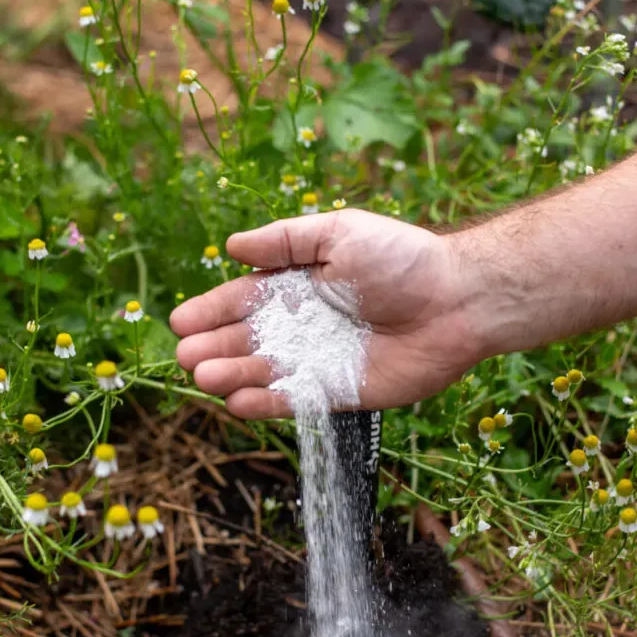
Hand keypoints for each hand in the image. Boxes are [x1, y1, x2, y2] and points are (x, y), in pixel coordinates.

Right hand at [170, 209, 482, 417]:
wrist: (456, 300)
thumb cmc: (401, 259)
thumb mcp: (339, 233)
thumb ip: (285, 242)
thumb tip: (232, 246)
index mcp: (297, 285)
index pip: (242, 301)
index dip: (210, 311)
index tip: (180, 322)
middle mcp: (302, 325)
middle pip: (245, 341)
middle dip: (212, 347)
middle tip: (186, 356)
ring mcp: (319, 361)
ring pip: (263, 373)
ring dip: (230, 375)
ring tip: (204, 375)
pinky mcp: (340, 392)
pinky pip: (295, 401)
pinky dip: (265, 403)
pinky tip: (237, 401)